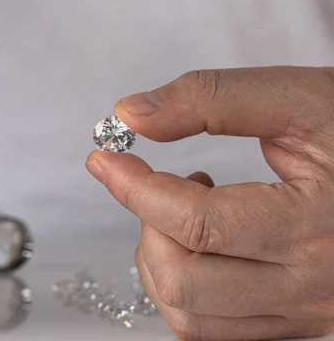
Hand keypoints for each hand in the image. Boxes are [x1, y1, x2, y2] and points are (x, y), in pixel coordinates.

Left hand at [86, 67, 333, 339]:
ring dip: (160, 261)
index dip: (135, 187)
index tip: (103, 158)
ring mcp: (304, 312)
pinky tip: (201, 246)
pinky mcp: (295, 321)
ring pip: (191, 317)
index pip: (198, 222)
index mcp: (317, 222)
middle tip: (160, 183)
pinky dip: (183, 290)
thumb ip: (210, 99)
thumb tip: (131, 115)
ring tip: (182, 209)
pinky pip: (212, 330)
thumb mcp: (297, 98)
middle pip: (186, 282)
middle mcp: (313, 284)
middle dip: (148, 226)